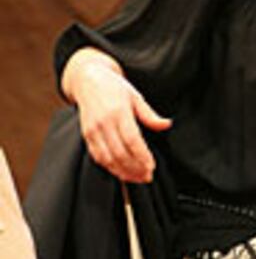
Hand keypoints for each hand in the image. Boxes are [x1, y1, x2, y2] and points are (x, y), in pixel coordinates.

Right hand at [72, 59, 171, 182]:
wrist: (88, 80)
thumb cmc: (114, 88)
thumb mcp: (136, 97)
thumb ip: (150, 115)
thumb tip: (166, 124)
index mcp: (118, 112)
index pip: (132, 139)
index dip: (142, 155)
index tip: (152, 166)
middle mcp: (103, 122)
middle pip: (120, 152)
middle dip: (135, 168)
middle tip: (147, 176)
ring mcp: (93, 130)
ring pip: (108, 158)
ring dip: (123, 172)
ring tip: (137, 178)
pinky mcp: (86, 136)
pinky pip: (98, 157)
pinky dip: (110, 168)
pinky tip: (122, 172)